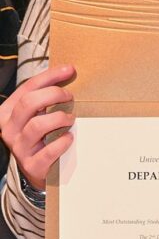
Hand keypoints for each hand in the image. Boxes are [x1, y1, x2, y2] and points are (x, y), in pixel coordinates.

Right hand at [0, 64, 76, 190]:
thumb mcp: (36, 114)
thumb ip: (46, 96)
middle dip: (54, 95)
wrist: (35, 169)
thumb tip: (69, 70)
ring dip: (58, 118)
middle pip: (29, 103)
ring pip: (36, 125)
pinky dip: (62, 142)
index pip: (27, 88)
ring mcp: (19, 148)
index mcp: (8, 112)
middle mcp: (9, 129)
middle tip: (70, 97)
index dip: (49, 76)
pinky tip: (69, 137)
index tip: (70, 69)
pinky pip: (48, 151)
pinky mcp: (32, 165)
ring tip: (70, 118)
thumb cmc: (39, 136)